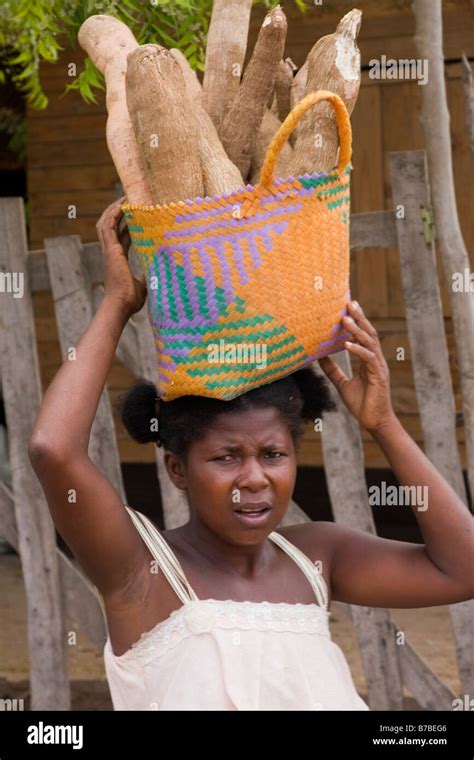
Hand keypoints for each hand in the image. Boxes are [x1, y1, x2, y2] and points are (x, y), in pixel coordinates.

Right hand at [96, 197, 146, 317]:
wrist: (121, 305)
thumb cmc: (130, 300)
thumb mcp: (144, 285)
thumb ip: (148, 276)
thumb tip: (158, 274)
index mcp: (118, 258)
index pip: (122, 235)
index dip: (128, 223)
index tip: (137, 213)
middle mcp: (112, 251)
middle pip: (112, 224)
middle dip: (118, 210)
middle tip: (129, 198)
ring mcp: (109, 250)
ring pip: (107, 222)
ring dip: (114, 208)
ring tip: (125, 197)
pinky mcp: (109, 250)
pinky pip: (108, 226)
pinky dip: (113, 214)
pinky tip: (122, 205)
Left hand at [318, 301, 395, 432]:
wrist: (374, 422)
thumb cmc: (362, 404)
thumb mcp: (343, 384)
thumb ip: (333, 370)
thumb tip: (319, 357)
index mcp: (368, 360)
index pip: (363, 336)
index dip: (357, 321)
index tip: (348, 307)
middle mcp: (375, 360)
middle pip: (369, 333)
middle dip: (359, 317)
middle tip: (349, 302)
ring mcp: (378, 367)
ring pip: (369, 342)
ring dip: (357, 330)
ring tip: (345, 318)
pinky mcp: (379, 376)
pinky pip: (368, 358)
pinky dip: (357, 350)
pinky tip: (346, 344)